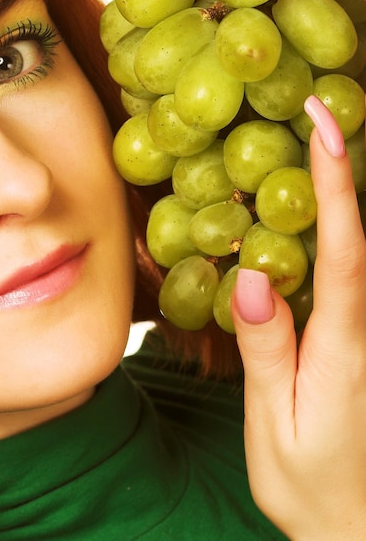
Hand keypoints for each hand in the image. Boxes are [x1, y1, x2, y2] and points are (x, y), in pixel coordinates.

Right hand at [231, 97, 365, 539]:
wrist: (352, 530)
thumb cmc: (307, 483)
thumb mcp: (273, 419)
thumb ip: (265, 348)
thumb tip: (255, 276)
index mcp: (344, 346)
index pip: (343, 250)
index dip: (334, 186)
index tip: (325, 127)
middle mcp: (363, 331)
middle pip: (360, 237)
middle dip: (345, 171)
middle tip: (326, 110)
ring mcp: (363, 338)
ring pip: (357, 254)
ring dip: (343, 195)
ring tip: (322, 142)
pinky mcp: (355, 346)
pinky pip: (347, 279)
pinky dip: (337, 236)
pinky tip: (316, 217)